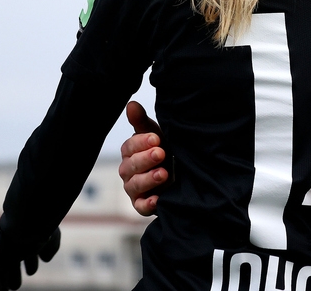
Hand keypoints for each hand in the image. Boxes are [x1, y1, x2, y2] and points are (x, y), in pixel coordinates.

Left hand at [0, 228, 59, 290]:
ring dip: (4, 281)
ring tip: (8, 290)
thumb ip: (50, 248)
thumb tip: (46, 259)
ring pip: (1, 268)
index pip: (27, 252)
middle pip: (13, 262)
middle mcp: (14, 245)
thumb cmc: (41, 230)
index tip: (31, 272)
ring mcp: (4, 252)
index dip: (30, 263)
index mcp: (27, 238)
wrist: (25, 226)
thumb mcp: (52, 238)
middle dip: (15, 275)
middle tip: (16, 286)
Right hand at [119, 100, 167, 215]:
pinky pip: (141, 206)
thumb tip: (131, 104)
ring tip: (164, 174)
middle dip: (146, 159)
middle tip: (161, 153)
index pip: (129, 147)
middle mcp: (129, 171)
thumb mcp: (157, 135)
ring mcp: (134, 189)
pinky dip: (148, 204)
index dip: (141, 142)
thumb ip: (142, 122)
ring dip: (148, 179)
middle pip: (131, 166)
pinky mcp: (142, 204)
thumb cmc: (165, 150)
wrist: (182, 174)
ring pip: (135, 185)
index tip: (156, 138)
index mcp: (130, 152)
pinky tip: (158, 199)